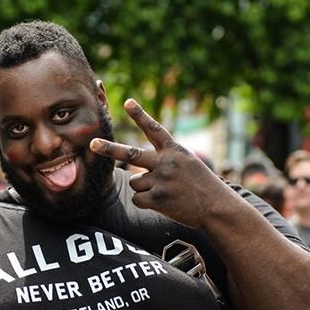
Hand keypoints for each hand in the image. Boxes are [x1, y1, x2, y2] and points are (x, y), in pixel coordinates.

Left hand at [88, 99, 233, 227]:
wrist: (217, 207)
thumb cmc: (202, 185)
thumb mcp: (188, 163)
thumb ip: (165, 158)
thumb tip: (136, 165)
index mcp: (174, 150)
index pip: (154, 129)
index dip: (140, 115)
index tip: (127, 102)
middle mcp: (166, 162)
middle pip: (131, 153)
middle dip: (109, 149)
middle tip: (92, 144)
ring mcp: (161, 180)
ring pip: (135, 182)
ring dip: (144, 188)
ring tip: (165, 192)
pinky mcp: (158, 199)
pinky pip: (138, 199)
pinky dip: (146, 202)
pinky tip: (164, 203)